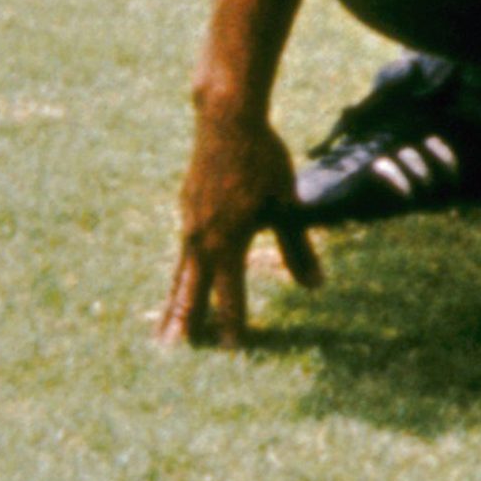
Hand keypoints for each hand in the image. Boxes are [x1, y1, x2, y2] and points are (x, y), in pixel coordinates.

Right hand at [153, 101, 313, 345]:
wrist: (225, 122)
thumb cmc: (263, 161)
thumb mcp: (287, 204)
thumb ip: (299, 247)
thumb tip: (316, 285)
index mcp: (229, 240)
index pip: (230, 293)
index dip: (232, 324)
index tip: (231, 352)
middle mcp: (201, 239)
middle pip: (192, 292)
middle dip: (185, 325)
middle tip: (171, 358)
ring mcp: (188, 226)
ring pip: (180, 276)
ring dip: (173, 307)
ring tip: (164, 337)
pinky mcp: (185, 213)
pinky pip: (180, 255)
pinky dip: (177, 278)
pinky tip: (179, 285)